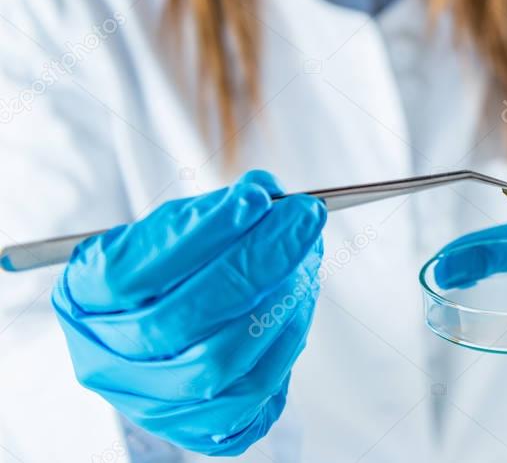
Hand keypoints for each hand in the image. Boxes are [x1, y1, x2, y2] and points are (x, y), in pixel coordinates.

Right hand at [51, 170, 325, 454]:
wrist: (174, 326)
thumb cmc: (175, 268)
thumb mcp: (180, 227)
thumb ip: (216, 209)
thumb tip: (266, 193)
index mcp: (83, 299)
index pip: (129, 273)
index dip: (197, 234)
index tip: (254, 197)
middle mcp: (104, 360)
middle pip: (175, 322)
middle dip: (253, 261)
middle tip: (302, 217)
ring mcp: (149, 402)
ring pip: (214, 364)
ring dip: (275, 301)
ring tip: (308, 255)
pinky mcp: (199, 429)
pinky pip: (249, 399)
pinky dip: (285, 342)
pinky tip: (301, 299)